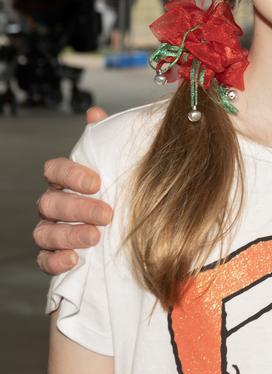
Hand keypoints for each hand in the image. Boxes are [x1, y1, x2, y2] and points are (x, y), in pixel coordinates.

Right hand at [35, 108, 111, 274]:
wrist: (126, 227)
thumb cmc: (118, 191)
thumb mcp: (117, 165)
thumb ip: (105, 140)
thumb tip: (95, 114)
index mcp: (66, 180)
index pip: (54, 170)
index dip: (70, 174)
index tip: (96, 181)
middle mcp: (54, 204)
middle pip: (49, 202)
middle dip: (77, 208)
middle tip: (106, 213)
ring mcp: (51, 230)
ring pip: (44, 232)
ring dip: (68, 234)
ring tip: (94, 237)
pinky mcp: (54, 255)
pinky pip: (44, 260)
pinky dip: (55, 260)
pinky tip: (74, 259)